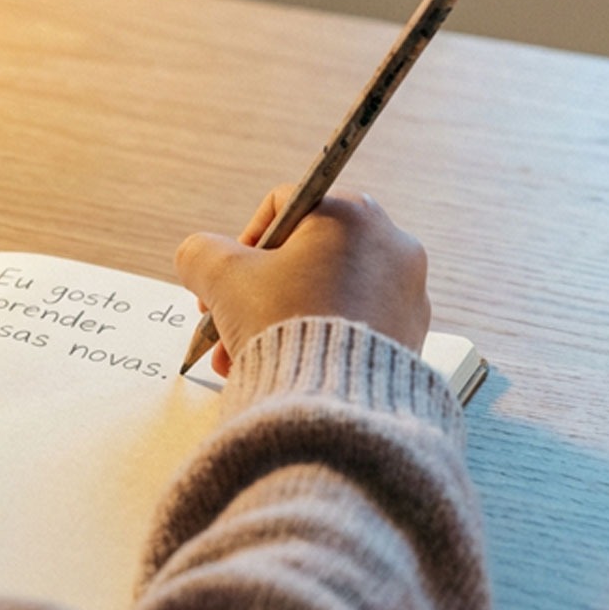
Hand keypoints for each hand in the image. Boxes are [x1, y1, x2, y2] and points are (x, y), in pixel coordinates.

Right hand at [174, 186, 429, 375]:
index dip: (241, 243)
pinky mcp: (411, 336)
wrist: (332, 402)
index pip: (283, 207)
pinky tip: (282, 369)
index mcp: (352, 213)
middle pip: (304, 257)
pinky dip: (316, 340)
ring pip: (325, 295)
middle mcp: (391, 244)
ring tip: (241, 356)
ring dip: (277, 320)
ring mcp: (407, 293)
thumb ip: (200, 254)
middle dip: (256, 292)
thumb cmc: (282, 325)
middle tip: (227, 320)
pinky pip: (351, 326)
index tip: (223, 281)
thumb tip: (197, 257)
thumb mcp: (222, 278)